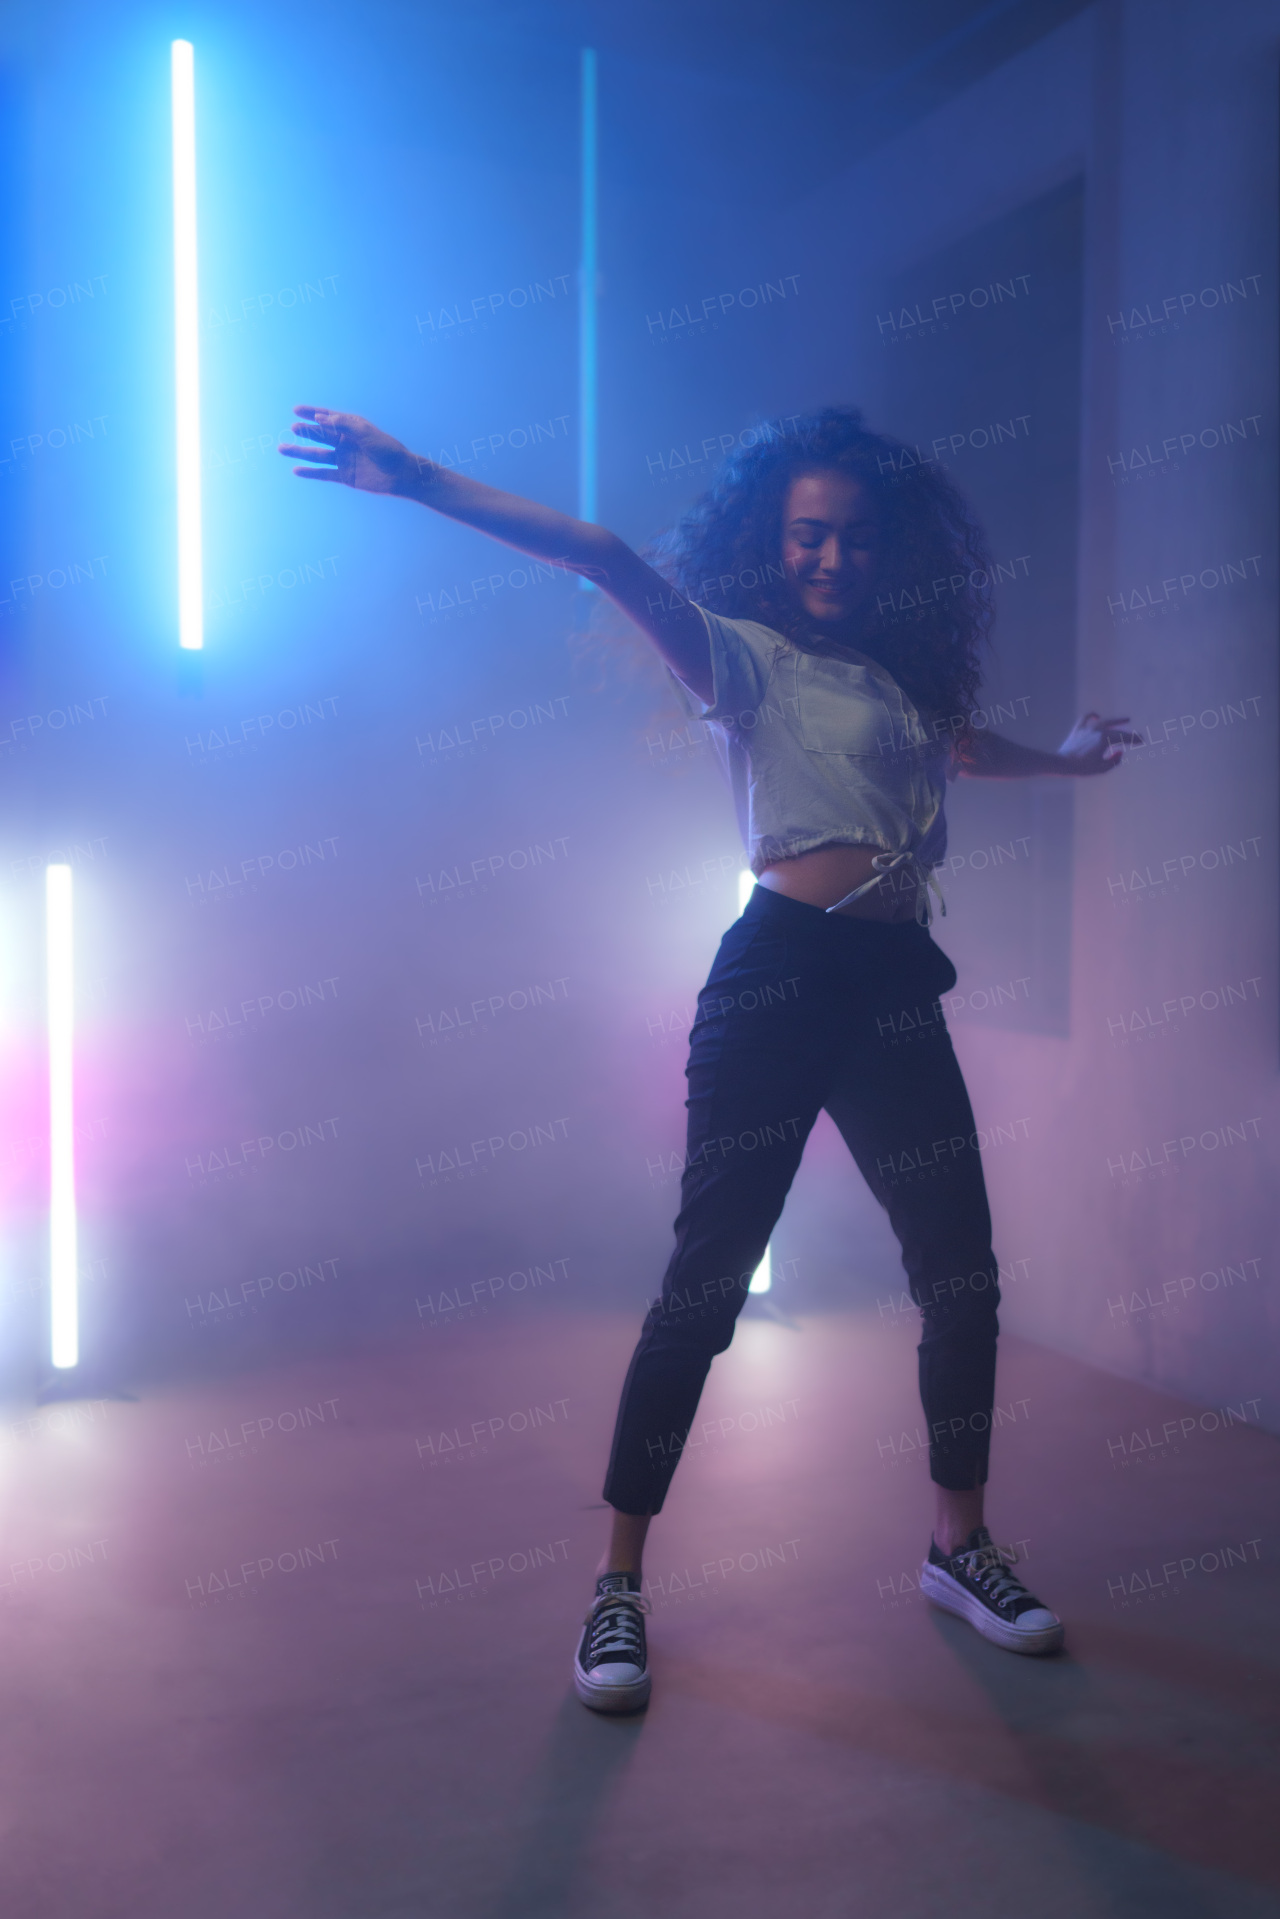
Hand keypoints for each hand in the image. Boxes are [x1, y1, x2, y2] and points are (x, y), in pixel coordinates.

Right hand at [278, 406, 419, 494]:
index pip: (327, 418)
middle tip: (293, 428)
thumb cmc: (387, 450)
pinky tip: (296, 470)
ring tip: (282, 448)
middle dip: (306, 431)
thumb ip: (343, 424)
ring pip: (316, 454)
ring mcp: (343, 459)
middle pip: (319, 435)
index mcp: (351, 428)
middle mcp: (345, 442)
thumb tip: (320, 418)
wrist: (401, 475)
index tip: (296, 410)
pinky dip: (310, 473)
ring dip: (300, 452)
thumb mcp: (366, 432)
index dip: (311, 413)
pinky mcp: (344, 476)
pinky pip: (323, 473)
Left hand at [1056, 710, 1141, 774]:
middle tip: (1138, 736)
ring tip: (1127, 719)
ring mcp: (1087, 729)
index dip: (1134, 739)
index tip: (1142, 741)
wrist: (1061, 763)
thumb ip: (1114, 761)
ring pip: (1105, 721)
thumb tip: (1120, 752)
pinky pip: (1086, 719)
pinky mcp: (1078, 730)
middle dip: (1129, 734)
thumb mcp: (1101, 768)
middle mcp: (1097, 731)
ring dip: (1117, 721)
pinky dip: (1092, 716)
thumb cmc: (1082, 768)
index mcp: (1104, 739)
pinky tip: (1097, 716)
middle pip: (1117, 731)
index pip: (1124, 738)